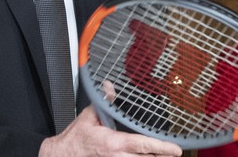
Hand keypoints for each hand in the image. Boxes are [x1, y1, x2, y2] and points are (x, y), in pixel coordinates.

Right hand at [38, 106, 182, 156]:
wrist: (61, 155)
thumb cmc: (75, 139)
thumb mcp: (90, 116)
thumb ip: (104, 102)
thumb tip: (110, 87)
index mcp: (114, 143)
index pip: (144, 145)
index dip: (162, 148)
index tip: (176, 149)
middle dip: (162, 156)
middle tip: (175, 152)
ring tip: (165, 156)